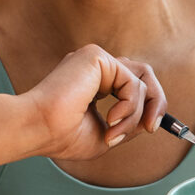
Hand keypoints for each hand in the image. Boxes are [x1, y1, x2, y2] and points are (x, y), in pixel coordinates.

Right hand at [21, 45, 165, 160]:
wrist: (38, 129)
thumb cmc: (61, 137)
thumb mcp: (106, 136)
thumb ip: (128, 124)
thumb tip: (150, 120)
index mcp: (94, 83)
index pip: (132, 86)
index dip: (149, 105)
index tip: (151, 128)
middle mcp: (95, 68)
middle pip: (143, 74)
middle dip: (156, 102)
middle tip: (151, 127)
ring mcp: (95, 60)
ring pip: (139, 81)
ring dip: (134, 114)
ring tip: (115, 131)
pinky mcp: (96, 57)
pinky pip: (131, 81)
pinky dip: (129, 105)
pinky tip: (111, 118)